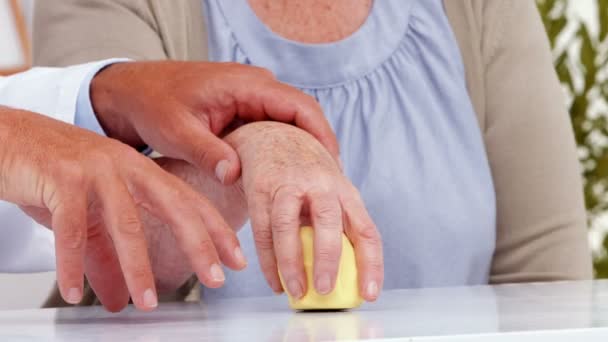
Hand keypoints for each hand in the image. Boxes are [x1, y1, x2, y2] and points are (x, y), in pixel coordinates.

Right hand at [0, 107, 245, 310]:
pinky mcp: (61, 177)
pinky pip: (72, 228)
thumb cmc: (54, 175)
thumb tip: (121, 299)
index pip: (189, 201)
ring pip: (126, 222)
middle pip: (175, 206)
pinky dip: (72, 264)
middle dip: (199, 244)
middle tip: (216, 278)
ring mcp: (96, 169)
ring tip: (145, 303)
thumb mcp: (88, 216)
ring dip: (137, 267)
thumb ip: (106, 257)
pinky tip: (75, 291)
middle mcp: (126, 165)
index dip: (215, 230)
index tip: (236, 260)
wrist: (8, 138)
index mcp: (141, 170)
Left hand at [90, 61, 339, 184]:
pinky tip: (288, 178)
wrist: (133, 92)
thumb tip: (236, 176)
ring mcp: (253, 99)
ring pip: (292, 125)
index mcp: (247, 84)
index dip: (322, 136)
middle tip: (331, 184)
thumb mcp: (177, 130)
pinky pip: (275, 130)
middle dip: (319, 149)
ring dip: (303, 152)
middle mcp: (257, 87)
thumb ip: (208, 152)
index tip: (334, 166)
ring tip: (316, 186)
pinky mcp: (245, 112)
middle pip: (304, 117)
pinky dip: (285, 152)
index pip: (300, 106)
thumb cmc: (153, 103)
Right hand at [225, 122, 383, 301]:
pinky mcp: (260, 189)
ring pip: (288, 226)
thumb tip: (350, 276)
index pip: (366, 229)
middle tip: (325, 290)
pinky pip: (263, 230)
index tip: (369, 293)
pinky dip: (268, 261)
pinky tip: (275, 281)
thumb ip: (339, 223)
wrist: (270, 137)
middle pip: (328, 221)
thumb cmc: (307, 174)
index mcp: (344, 190)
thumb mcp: (331, 190)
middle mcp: (319, 184)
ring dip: (291, 263)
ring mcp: (288, 185)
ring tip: (296, 291)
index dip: (371, 264)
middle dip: (328, 258)